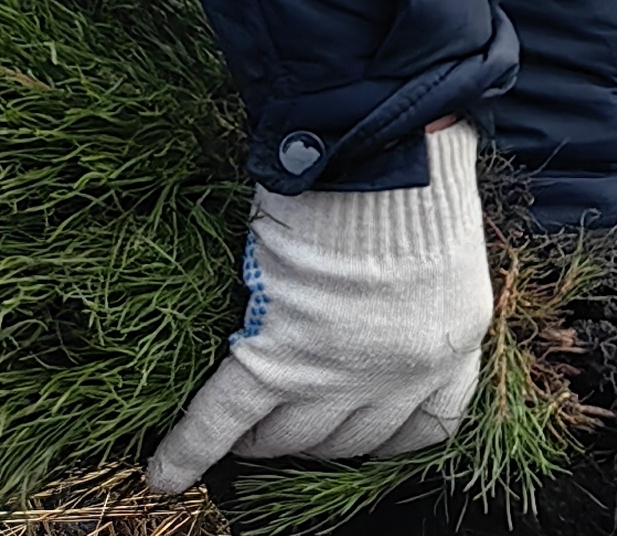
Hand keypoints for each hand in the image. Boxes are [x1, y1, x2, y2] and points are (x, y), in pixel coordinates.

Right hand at [145, 119, 494, 492]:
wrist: (383, 144)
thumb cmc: (413, 175)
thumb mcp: (439, 253)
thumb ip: (416, 301)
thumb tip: (376, 315)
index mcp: (452, 345)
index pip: (423, 427)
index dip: (382, 432)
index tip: (357, 426)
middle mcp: (401, 372)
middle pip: (348, 438)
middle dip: (315, 433)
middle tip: (285, 415)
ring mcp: (340, 369)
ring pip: (289, 436)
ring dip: (262, 438)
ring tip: (240, 429)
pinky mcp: (278, 352)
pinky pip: (225, 417)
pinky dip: (190, 449)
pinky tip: (164, 472)